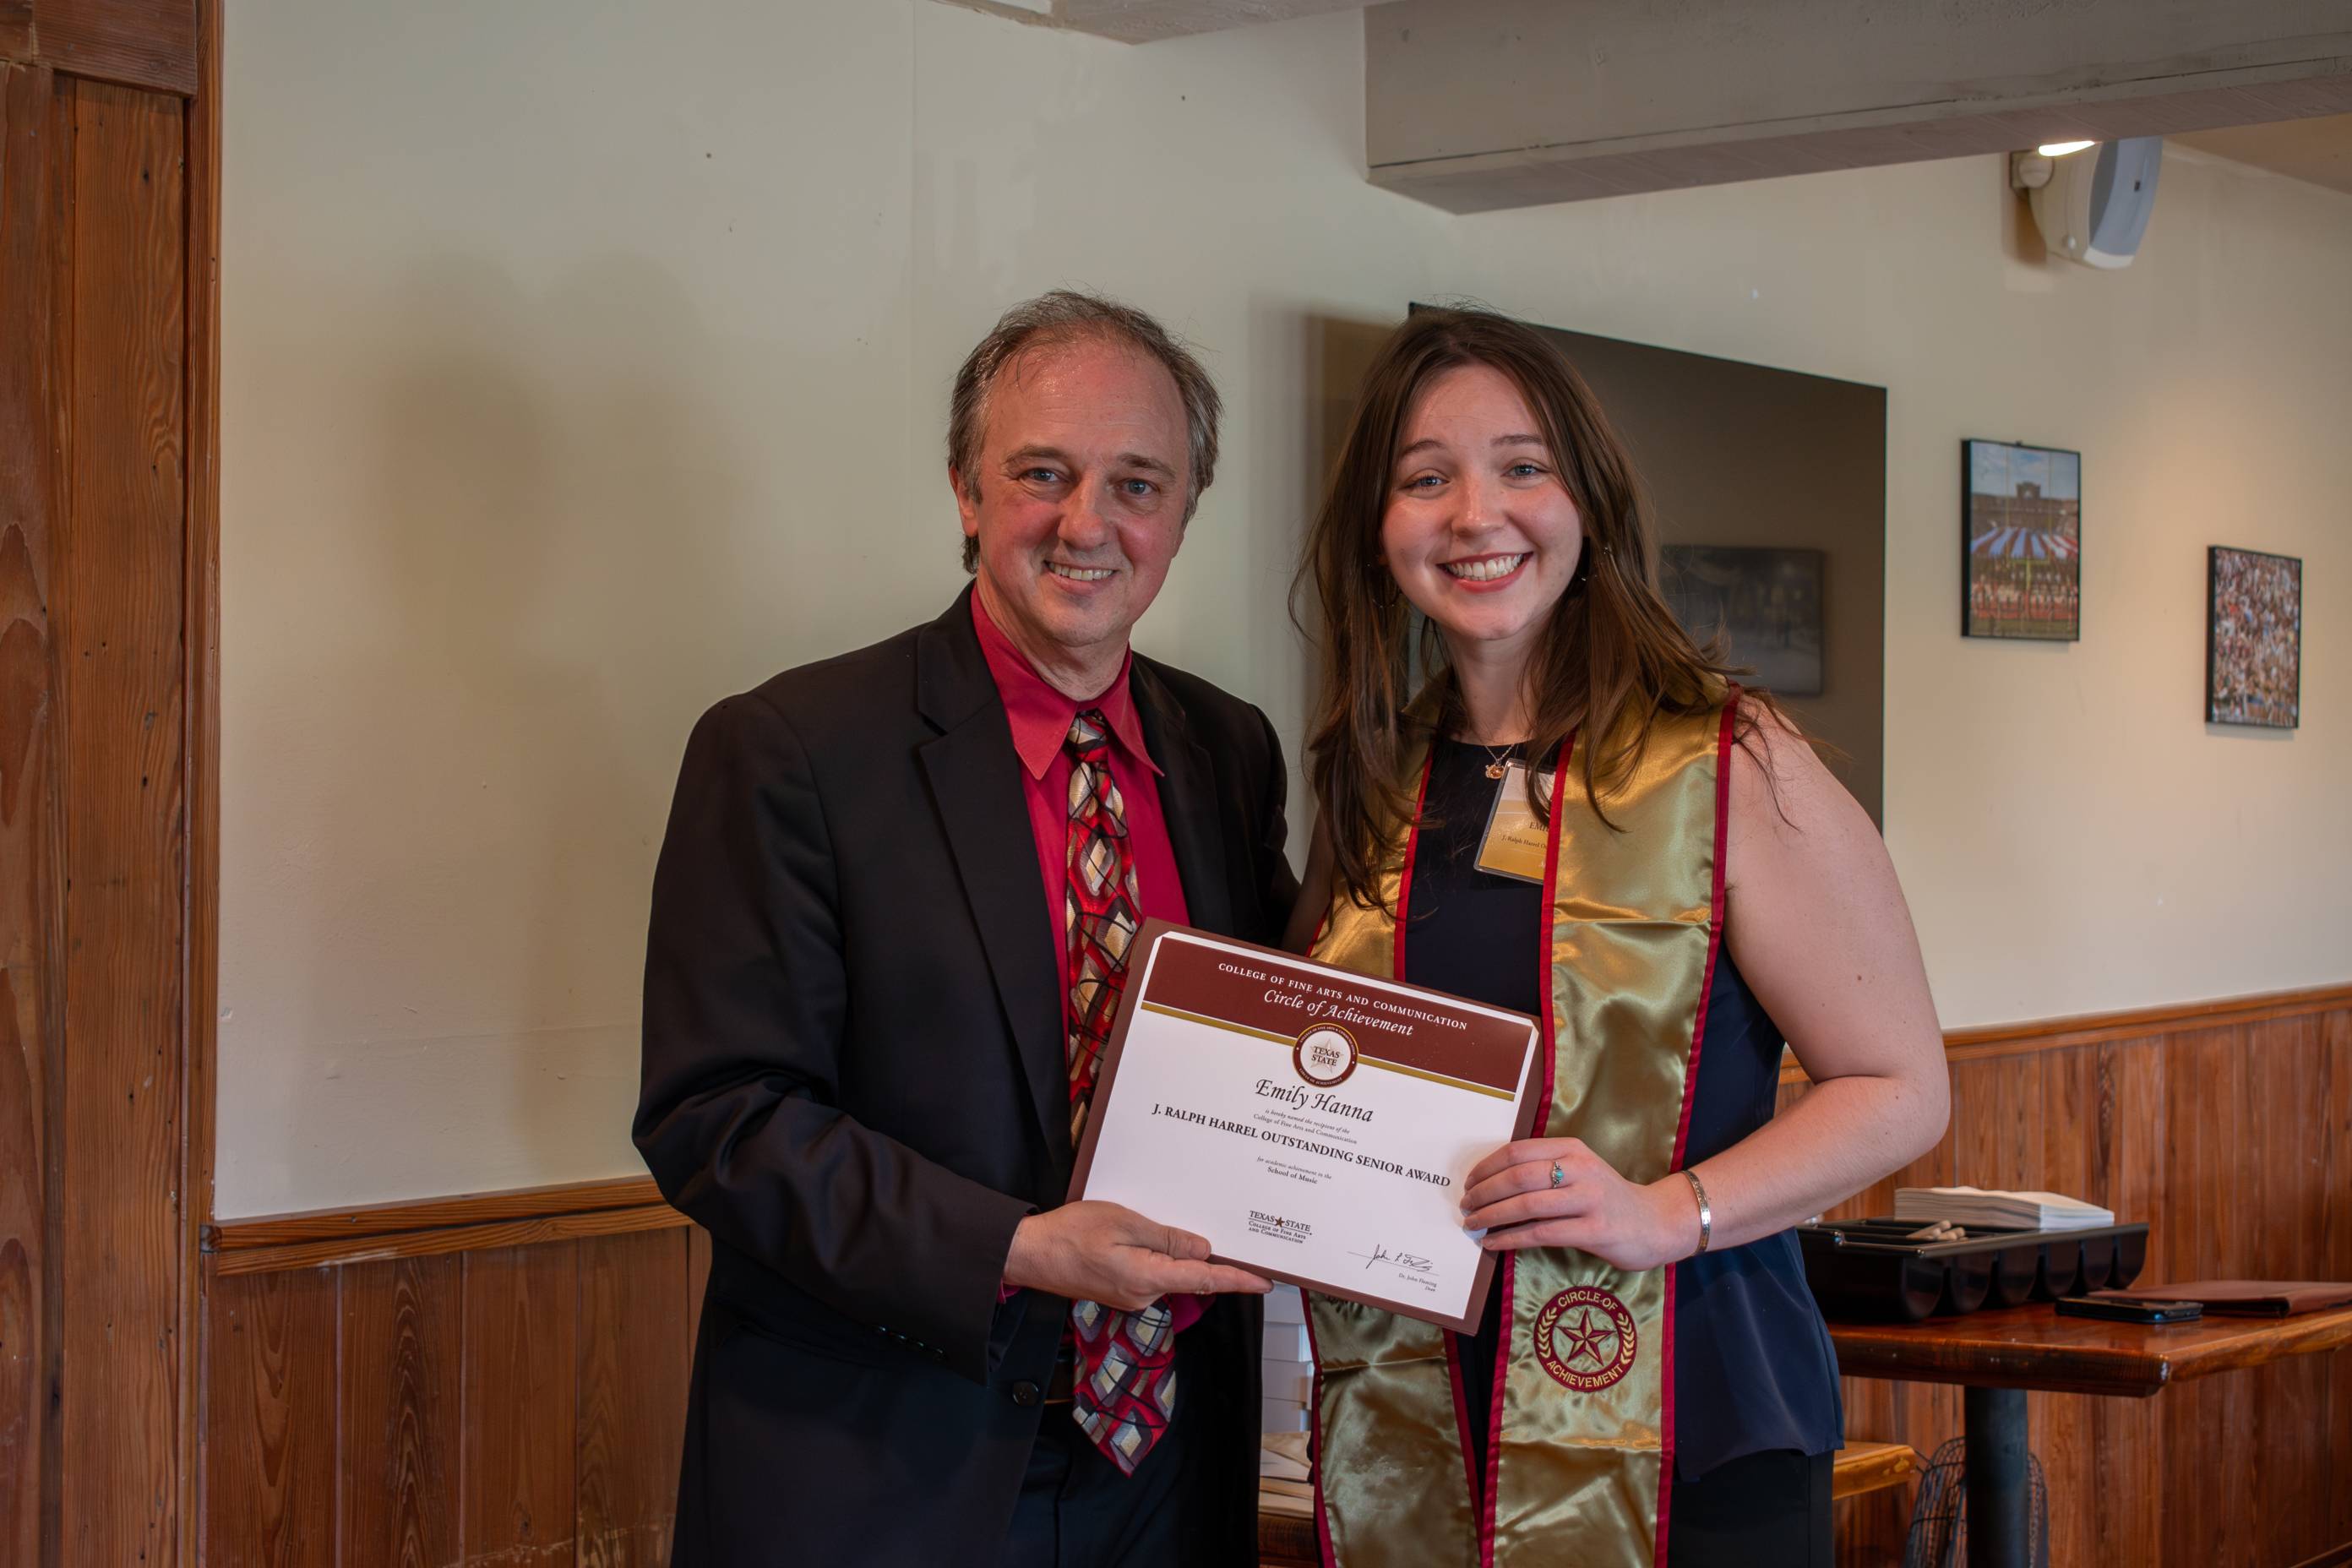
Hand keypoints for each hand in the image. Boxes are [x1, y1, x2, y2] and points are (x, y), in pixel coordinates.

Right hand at [1003, 1201, 1272, 1310]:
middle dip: (1208, 1259)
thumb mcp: (1124, 1223)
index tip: (1264, 1282)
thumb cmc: (1071, 1233)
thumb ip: (1167, 1239)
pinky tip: (1150, 1237)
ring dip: (1178, 1255)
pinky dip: (1159, 1257)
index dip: (1237, 1280)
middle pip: (1189, 1276)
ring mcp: (1131, 1297)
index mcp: (1147, 1278)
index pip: (1204, 1280)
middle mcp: (1143, 1295)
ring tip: (1175, 1226)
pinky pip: (1151, 1274)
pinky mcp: (1120, 1291)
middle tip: (1229, 1236)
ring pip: (1169, 1274)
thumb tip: (1204, 1250)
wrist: (1029, 1254)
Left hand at [1459, 1138, 1695, 1271]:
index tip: (1469, 1182)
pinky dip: (1510, 1238)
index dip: (1487, 1167)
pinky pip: (1541, 1233)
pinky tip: (1493, 1243)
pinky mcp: (1595, 1230)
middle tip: (1465, 1205)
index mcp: (1571, 1149)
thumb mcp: (1579, 1170)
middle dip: (1484, 1192)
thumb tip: (1491, 1180)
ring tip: (1473, 1224)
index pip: (1517, 1151)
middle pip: (1518, 1177)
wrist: (1655, 1222)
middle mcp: (1580, 1169)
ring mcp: (1589, 1199)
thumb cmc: (1607, 1198)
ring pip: (1527, 1205)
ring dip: (1492, 1216)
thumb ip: (1544, 1168)